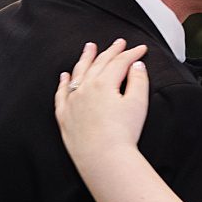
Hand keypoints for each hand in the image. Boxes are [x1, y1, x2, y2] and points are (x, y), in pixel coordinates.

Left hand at [54, 39, 149, 166]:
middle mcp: (85, 88)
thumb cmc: (123, 133)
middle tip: (119, 43)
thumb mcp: (138, 104)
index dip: (132, 53)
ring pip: (78, 73)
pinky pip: (61, 93)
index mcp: (104, 83)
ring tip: (89, 47)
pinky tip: (65, 75)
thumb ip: (138, 80)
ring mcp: (72, 101)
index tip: (140, 49)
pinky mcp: (64, 115)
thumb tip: (137, 65)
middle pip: (99, 63)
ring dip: (85, 58)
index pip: (120, 62)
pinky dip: (64, 82)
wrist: (103, 158)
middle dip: (111, 51)